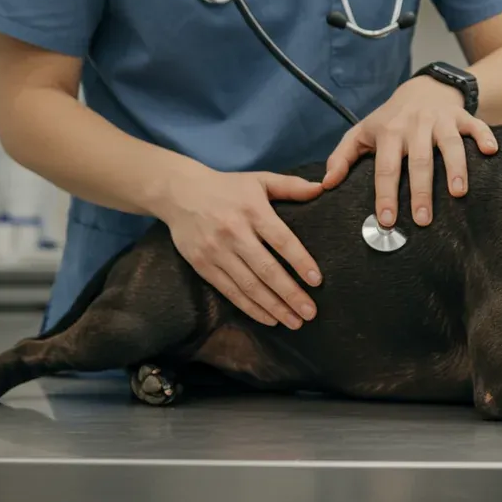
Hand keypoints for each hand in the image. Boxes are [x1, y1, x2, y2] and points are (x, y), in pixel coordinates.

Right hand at [156, 167, 323, 328]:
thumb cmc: (227, 187)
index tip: (317, 281)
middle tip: (310, 313)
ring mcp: (216, 251)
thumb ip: (291, 186)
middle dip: (290, 294)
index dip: (300, 261)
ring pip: (249, 285)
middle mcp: (234, 232)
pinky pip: (230, 291)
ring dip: (273, 307)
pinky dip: (251, 308)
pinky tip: (269, 318)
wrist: (180, 193)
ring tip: (295, 322)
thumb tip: (321, 188)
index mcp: (252, 210)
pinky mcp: (202, 265)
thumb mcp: (259, 179)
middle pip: (266, 269)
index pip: (281, 240)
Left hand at [322, 76, 496, 226]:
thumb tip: (326, 184)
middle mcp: (414, 125)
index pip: (386, 167)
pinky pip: (475, 125)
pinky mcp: (461, 116)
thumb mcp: (361, 133)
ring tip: (459, 194)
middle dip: (421, 191)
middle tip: (422, 220)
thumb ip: (341, 158)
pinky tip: (492, 151)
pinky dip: (484, 136)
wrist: (422, 88)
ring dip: (455, 167)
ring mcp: (440, 119)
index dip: (385, 194)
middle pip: (419, 160)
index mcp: (389, 132)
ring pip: (449, 144)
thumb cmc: (390, 119)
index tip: (386, 220)